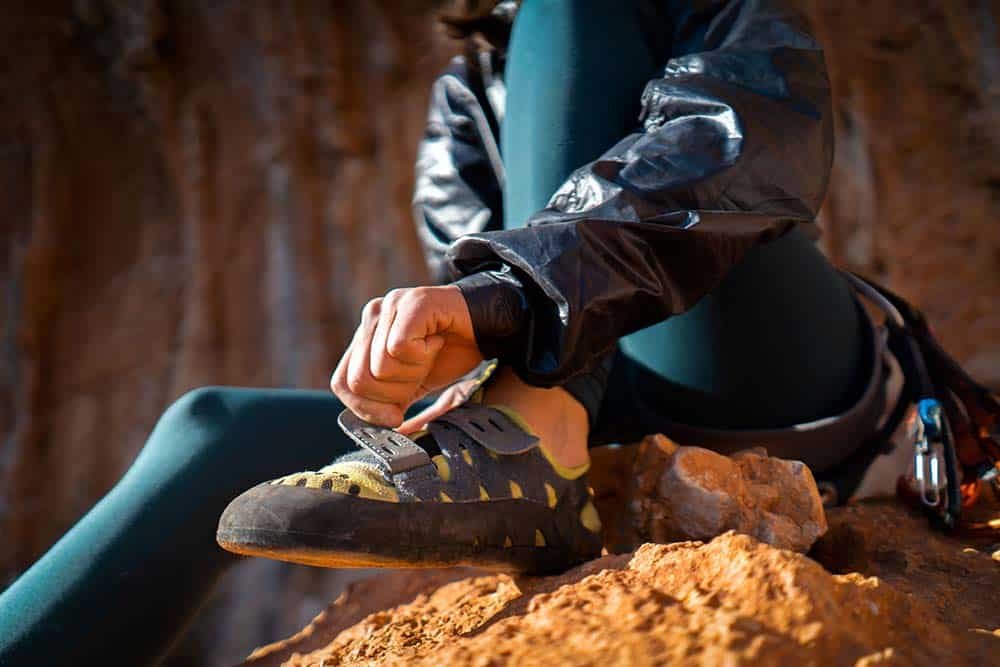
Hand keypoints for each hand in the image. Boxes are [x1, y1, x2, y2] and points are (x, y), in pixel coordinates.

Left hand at [331, 285, 482, 426]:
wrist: (488, 325)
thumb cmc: (451, 353)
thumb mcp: (414, 386)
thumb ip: (390, 403)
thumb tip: (380, 436)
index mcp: (366, 338)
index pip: (341, 382)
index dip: (366, 409)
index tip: (397, 417)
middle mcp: (372, 317)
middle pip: (359, 380)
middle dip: (394, 394)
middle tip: (420, 376)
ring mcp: (389, 306)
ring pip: (379, 367)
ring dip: (413, 372)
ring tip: (430, 354)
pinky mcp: (410, 302)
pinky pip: (398, 347)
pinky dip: (423, 356)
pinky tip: (436, 342)